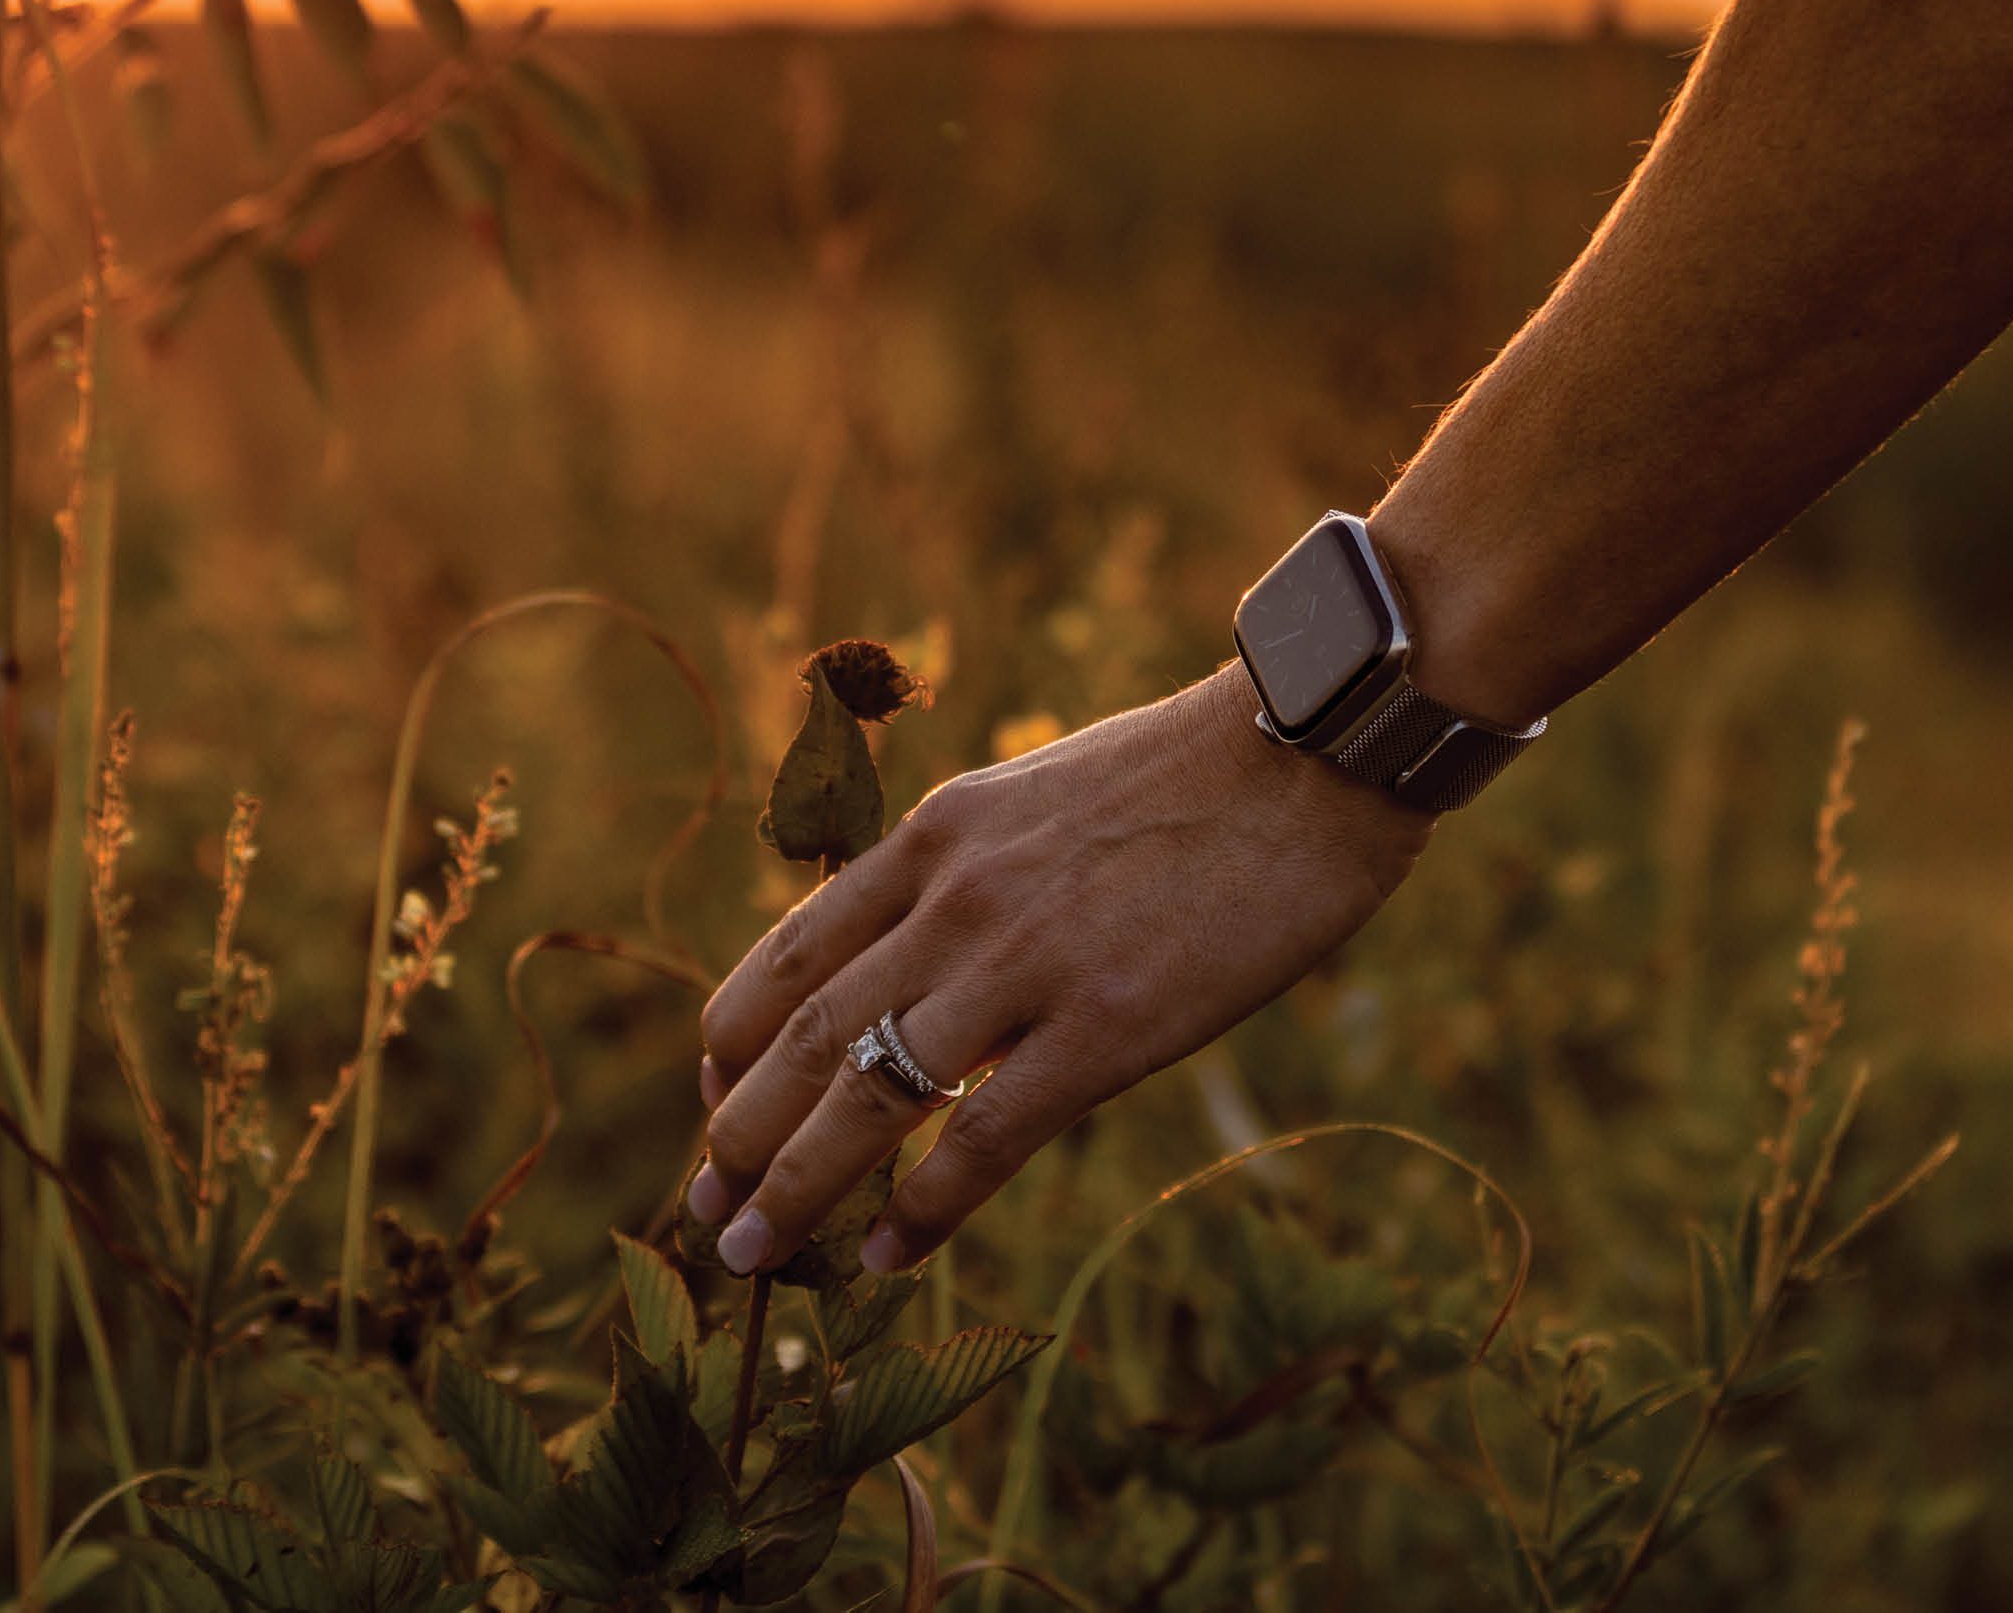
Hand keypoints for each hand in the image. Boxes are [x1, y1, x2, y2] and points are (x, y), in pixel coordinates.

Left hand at [689, 663, 1430, 1275]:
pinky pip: (980, 1139)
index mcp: (934, 837)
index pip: (790, 954)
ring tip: (750, 1253)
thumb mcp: (1036, 799)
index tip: (712, 1100)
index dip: (734, 1042)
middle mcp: (954, 898)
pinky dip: (921, 1211)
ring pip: (865, 1094)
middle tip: (703, 1210)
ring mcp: (1023, 963)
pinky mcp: (1103, 1027)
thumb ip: (966, 875)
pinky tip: (887, 1257)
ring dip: (795, 1187)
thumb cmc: (1191, 781)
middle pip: (804, 1036)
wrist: (1309, 755)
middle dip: (736, 1133)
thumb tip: (918, 964)